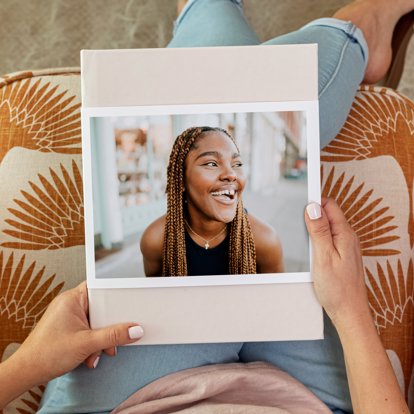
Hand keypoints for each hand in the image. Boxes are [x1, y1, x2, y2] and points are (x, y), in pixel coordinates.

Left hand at [13, 282, 143, 385]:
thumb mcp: (87, 343)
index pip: (100, 287)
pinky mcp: (67, 328)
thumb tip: (135, 329)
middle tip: (115, 336)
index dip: (115, 294)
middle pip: (100, 307)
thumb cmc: (47, 353)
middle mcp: (70, 304)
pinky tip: (90, 355)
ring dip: (101, 338)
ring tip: (99, 351)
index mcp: (72, 299)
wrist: (25, 373)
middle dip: (108, 325)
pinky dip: (92, 342)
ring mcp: (68, 316)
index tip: (128, 303)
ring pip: (95, 321)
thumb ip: (113, 335)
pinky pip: (88, 330)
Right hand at [304, 198, 370, 326]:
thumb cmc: (337, 289)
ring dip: (314, 231)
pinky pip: (329, 240)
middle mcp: (348, 238)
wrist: (349, 312)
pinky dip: (318, 241)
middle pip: (328, 215)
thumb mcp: (323, 257)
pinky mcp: (342, 256)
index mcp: (344, 234)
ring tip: (307, 247)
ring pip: (328, 227)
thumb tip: (313, 207)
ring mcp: (346, 247)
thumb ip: (318, 231)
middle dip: (312, 217)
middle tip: (302, 233)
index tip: (300, 207)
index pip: (330, 205)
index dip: (314, 204)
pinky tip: (313, 254)